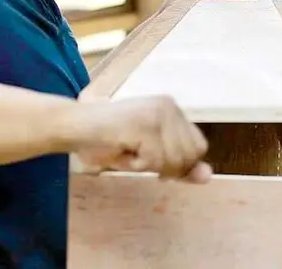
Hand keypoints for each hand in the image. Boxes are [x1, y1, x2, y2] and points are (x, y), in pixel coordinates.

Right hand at [73, 96, 211, 182]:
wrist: (73, 125)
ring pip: (174, 161)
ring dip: (147, 166)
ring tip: (127, 150)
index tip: (152, 160)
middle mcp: (169, 106)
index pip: (198, 147)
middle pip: (189, 156)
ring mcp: (158, 113)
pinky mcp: (145, 124)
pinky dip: (135, 164)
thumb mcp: (149, 156)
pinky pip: (154, 161)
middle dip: (163, 166)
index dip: (179, 163)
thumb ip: (179, 166)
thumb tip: (208, 175)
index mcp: (173, 109)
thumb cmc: (107, 140)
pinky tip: (121, 149)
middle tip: (135, 154)